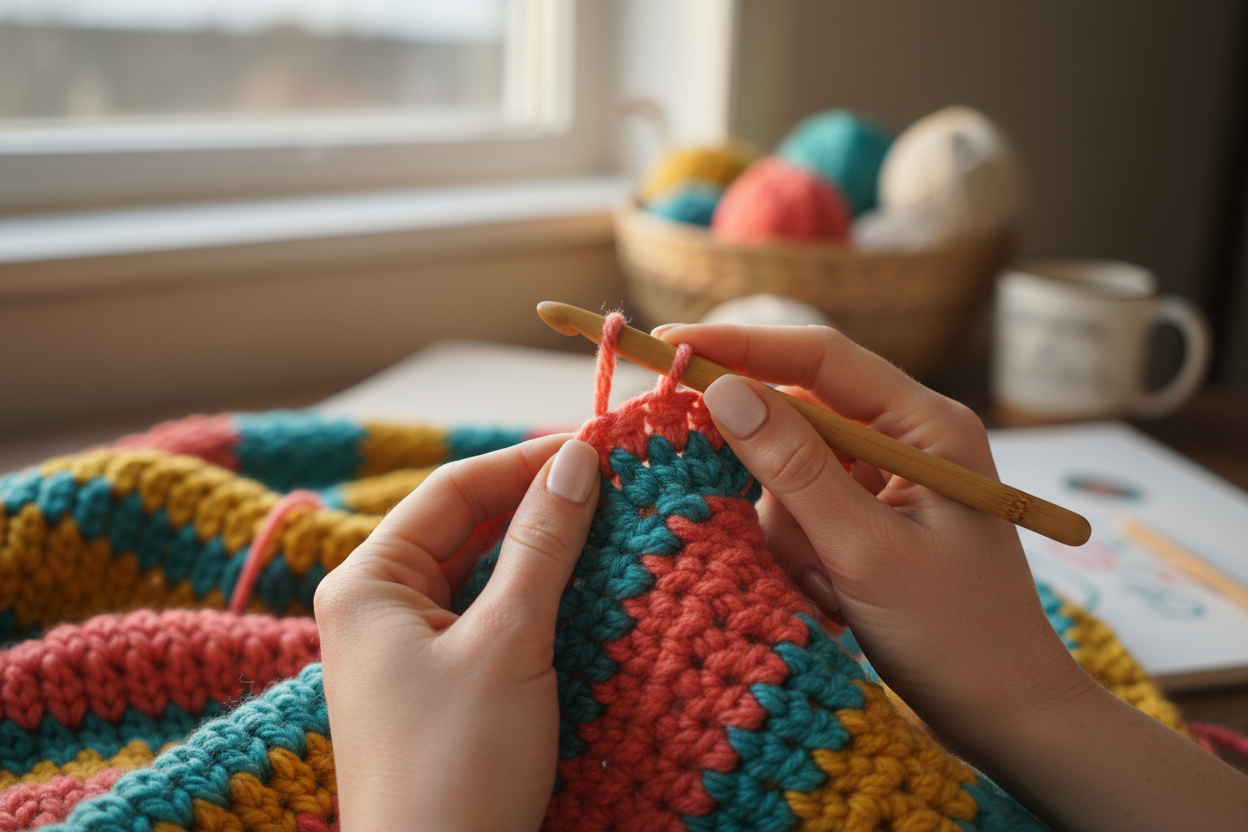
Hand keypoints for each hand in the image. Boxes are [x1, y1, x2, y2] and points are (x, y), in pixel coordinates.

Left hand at [314, 435, 600, 831]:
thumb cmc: (455, 765)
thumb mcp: (507, 642)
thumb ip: (541, 545)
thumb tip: (578, 461)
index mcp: (367, 582)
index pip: (454, 488)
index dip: (526, 460)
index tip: (598, 447)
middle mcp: (379, 606)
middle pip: (467, 525)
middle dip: (539, 504)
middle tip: (617, 486)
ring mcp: (409, 648)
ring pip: (484, 571)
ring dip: (545, 551)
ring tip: (615, 528)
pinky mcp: (441, 685)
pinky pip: (491, 617)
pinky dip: (539, 599)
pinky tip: (591, 589)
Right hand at [656, 322, 1074, 733]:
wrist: (1006, 718)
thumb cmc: (958, 634)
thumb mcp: (866, 550)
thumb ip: (794, 468)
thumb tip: (723, 391)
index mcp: (927, 424)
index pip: (819, 357)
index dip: (740, 347)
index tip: (669, 347)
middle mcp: (907, 439)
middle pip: (798, 421)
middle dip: (774, 483)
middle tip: (781, 534)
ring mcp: (887, 483)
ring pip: (789, 476)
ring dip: (792, 537)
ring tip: (832, 593)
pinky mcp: (870, 522)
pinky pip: (801, 516)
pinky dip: (802, 557)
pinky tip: (835, 601)